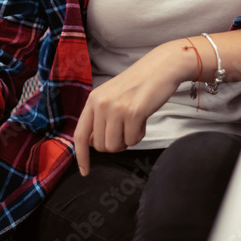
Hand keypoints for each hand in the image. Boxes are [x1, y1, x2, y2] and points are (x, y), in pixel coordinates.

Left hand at [73, 42, 188, 175]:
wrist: (160, 68)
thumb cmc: (137, 86)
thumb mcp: (111, 97)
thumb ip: (100, 118)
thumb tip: (93, 144)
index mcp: (93, 100)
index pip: (80, 135)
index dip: (82, 156)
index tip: (85, 172)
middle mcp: (101, 104)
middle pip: (101, 146)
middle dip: (116, 144)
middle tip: (127, 128)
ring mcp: (116, 108)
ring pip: (116, 146)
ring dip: (128, 140)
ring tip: (135, 122)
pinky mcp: (133, 112)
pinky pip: (133, 140)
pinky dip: (140, 134)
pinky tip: (144, 118)